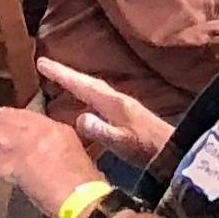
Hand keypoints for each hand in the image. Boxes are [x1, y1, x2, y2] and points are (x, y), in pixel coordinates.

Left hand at [0, 103, 98, 217]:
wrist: (89, 200)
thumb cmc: (79, 184)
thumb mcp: (64, 153)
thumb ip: (42, 146)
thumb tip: (16, 151)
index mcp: (54, 127)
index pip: (19, 114)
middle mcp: (41, 129)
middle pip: (1, 118)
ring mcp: (30, 144)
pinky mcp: (20, 163)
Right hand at [40, 58, 172, 167]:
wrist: (176, 154)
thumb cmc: (148, 150)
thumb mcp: (123, 143)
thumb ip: (102, 131)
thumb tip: (80, 117)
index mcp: (114, 104)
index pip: (83, 85)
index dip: (62, 75)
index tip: (42, 63)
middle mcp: (118, 100)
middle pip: (88, 83)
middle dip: (67, 74)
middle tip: (45, 66)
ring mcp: (124, 107)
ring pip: (94, 90)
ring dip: (77, 83)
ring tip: (60, 79)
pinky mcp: (128, 116)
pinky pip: (99, 99)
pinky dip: (87, 94)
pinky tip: (85, 103)